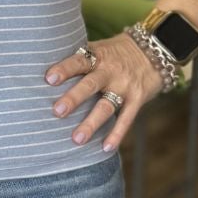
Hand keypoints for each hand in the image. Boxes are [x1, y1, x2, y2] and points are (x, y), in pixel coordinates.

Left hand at [44, 33, 164, 152]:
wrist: (155, 50)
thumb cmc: (116, 52)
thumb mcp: (99, 49)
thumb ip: (79, 59)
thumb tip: (42, 68)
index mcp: (98, 57)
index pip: (79, 61)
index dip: (65, 69)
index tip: (49, 79)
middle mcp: (110, 71)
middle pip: (90, 85)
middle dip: (74, 98)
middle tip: (57, 111)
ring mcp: (125, 86)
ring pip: (107, 106)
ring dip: (92, 123)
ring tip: (76, 139)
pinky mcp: (138, 99)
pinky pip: (127, 119)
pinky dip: (117, 134)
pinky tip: (106, 148)